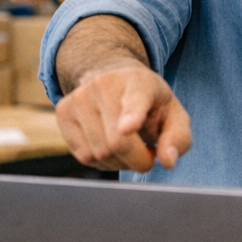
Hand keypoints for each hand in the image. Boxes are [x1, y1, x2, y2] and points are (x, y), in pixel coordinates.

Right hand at [55, 65, 191, 172]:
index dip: (132, 116)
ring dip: (119, 162)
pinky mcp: (63, 112)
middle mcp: (104, 84)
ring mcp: (80, 96)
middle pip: (117, 142)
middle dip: (137, 160)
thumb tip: (168, 161)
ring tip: (129, 146)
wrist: (114, 79)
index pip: (135, 101)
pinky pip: (83, 155)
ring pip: (99, 153)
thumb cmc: (150, 104)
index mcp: (139, 82)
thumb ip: (178, 139)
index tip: (128, 128)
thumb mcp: (174, 116)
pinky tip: (110, 147)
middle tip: (147, 153)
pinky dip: (101, 161)